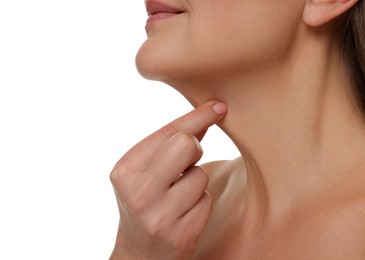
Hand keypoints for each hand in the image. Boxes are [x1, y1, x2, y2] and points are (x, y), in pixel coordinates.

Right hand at [109, 101, 227, 259]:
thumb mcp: (145, 171)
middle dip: (194, 149)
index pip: (169, 132)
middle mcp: (138, 192)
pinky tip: (184, 214)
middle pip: (186, 145)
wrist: (139, 253)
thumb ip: (170, 144)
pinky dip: (200, 204)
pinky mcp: (180, 235)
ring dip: (196, 183)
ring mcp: (159, 216)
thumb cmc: (145, 202)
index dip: (198, 116)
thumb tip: (209, 114)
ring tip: (178, 197)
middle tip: (185, 163)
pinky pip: (206, 202)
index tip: (219, 106)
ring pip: (201, 176)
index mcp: (125, 170)